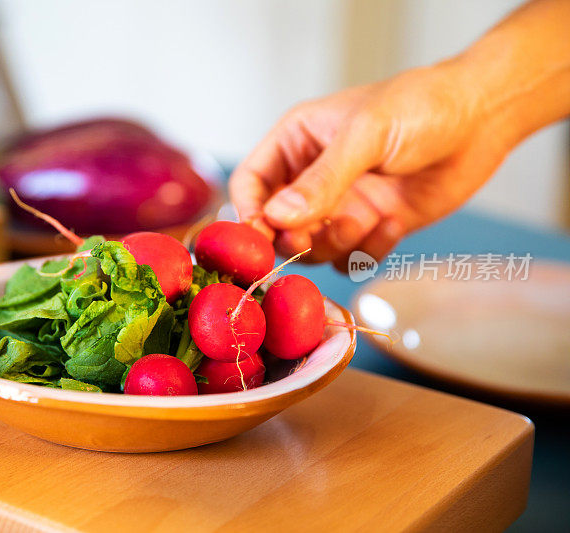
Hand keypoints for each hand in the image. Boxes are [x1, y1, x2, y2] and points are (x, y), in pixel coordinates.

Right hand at [230, 64, 512, 269]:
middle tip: (311, 238)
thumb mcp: (365, 135)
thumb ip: (321, 181)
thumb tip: (275, 219)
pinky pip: (350, 259)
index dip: (248, 213)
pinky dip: (368, 251)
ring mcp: (340, 205)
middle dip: (294, 238)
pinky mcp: (370, 227)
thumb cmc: (421, 107)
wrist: (482, 120)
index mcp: (295, 143)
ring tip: (367, 218)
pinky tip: (394, 223)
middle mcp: (311, 178)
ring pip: (312, 249)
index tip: (261, 235)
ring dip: (335, 244)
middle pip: (275, 227)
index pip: (250, 184)